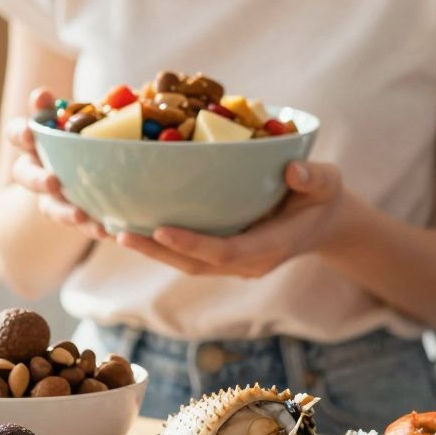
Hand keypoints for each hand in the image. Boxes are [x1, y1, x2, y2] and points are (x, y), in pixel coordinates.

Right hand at [6, 88, 108, 238]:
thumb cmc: (96, 134)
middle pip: (25, 174)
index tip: (31, 132)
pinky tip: (107, 229)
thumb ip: (90, 108)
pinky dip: (91, 227)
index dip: (21, 133)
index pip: (18, 133)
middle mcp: (38, 168)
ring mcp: (53, 196)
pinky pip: (79, 224)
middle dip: (38, 179)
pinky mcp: (73, 215)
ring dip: (63, 211)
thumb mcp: (94, 118)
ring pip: (49, 206)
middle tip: (53, 181)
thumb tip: (106, 92)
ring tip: (80, 216)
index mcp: (37, 140)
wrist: (105, 169)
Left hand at [114, 160, 350, 277]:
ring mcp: (230, 262)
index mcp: (268, 248)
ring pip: (181, 261)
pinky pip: (183, 251)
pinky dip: (155, 241)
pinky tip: (125, 224)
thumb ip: (314, 178)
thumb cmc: (323, 197)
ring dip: (146, 249)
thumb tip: (295, 171)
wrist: (324, 221)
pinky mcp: (219, 253)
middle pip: (192, 263)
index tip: (161, 229)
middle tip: (116, 232)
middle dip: (154, 251)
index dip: (192, 243)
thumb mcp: (327, 183)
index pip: (225, 250)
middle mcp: (244, 262)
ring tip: (108, 229)